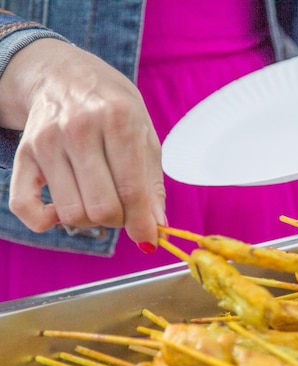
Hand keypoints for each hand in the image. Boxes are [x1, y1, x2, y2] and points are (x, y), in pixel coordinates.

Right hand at [0, 38, 164, 248]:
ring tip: (101, 200)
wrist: (64, 75)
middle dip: (120, 220)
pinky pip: (24, 206)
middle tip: (125, 208)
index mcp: (118, 119)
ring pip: (72, 212)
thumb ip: (152, 182)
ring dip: (92, 220)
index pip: (131, 188)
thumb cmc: (114, 107)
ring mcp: (46, 141)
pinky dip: (46, 221)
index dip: (142, 223)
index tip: (149, 238)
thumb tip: (156, 224)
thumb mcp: (145, 134)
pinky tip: (62, 210)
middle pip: (102, 206)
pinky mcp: (23, 154)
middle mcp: (79, 128)